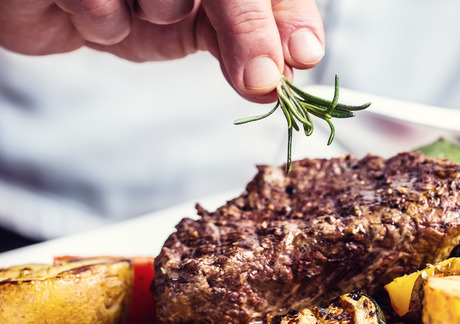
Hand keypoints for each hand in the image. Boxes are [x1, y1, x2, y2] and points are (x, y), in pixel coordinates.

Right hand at [0, 0, 324, 102]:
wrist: (57, 1)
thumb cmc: (138, 8)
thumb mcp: (200, 28)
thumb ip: (242, 46)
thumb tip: (274, 83)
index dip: (291, 17)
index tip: (305, 54)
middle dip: (250, 32)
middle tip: (262, 79)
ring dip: (155, 16)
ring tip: (132, 7)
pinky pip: (104, 5)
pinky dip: (105, 23)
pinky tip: (89, 8)